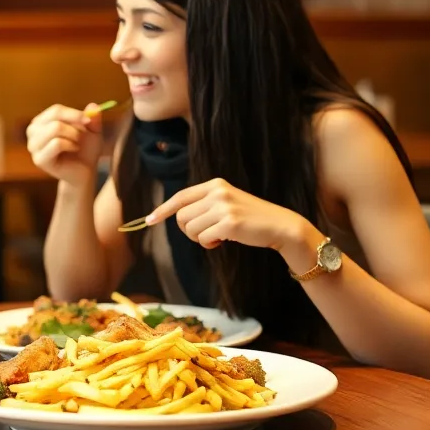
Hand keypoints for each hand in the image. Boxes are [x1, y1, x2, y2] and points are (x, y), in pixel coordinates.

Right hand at [26, 103, 106, 187]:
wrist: (84, 171)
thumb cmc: (85, 149)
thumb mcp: (92, 131)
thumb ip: (93, 118)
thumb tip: (94, 106)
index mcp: (41, 121)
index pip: (55, 110)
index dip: (73, 113)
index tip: (88, 120)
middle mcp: (33, 131)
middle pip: (54, 117)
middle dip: (74, 124)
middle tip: (83, 134)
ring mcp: (34, 146)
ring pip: (55, 128)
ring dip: (72, 135)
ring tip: (76, 143)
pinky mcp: (39, 160)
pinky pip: (56, 143)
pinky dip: (70, 145)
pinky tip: (73, 149)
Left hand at [145, 178, 316, 253]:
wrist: (279, 226)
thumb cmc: (250, 218)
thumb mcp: (226, 203)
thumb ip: (204, 205)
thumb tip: (176, 216)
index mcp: (215, 185)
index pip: (180, 197)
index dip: (163, 210)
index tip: (149, 220)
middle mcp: (217, 192)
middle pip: (181, 216)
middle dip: (189, 231)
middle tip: (206, 234)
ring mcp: (223, 206)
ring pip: (190, 228)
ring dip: (200, 238)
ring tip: (218, 236)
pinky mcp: (230, 222)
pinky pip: (203, 238)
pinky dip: (210, 244)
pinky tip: (223, 241)